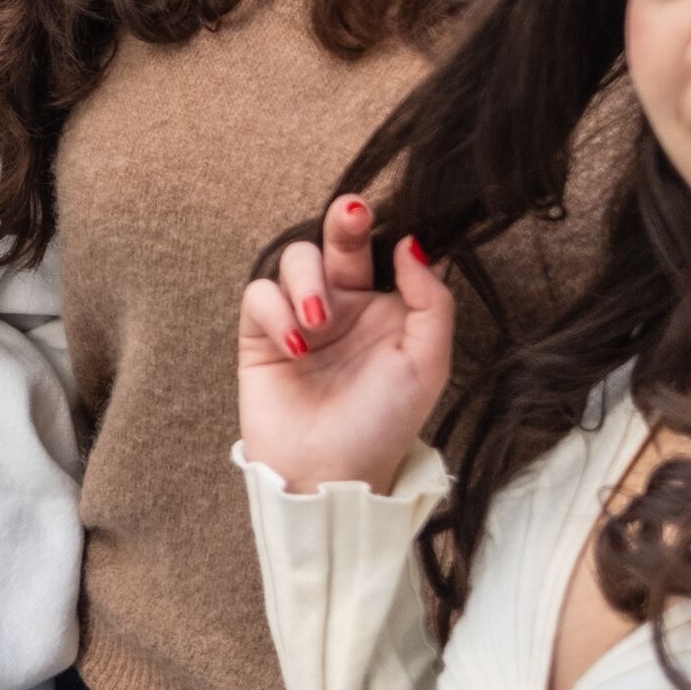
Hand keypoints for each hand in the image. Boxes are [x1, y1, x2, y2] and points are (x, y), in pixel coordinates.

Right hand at [236, 193, 456, 493]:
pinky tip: (295, 345)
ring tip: (319, 322)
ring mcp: (301, 316)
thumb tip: (411, 242)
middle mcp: (345, 305)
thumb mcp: (427, 365)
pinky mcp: (261, 333)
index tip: (386, 213)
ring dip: (307, 281)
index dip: (384, 228)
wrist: (328, 476)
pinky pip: (259, 293)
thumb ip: (431, 301)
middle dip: (345, 220)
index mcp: (387, 308)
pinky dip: (275, 310)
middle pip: (339, 240)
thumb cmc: (383, 425)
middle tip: (352, 213)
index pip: (384, 249)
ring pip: (296, 258)